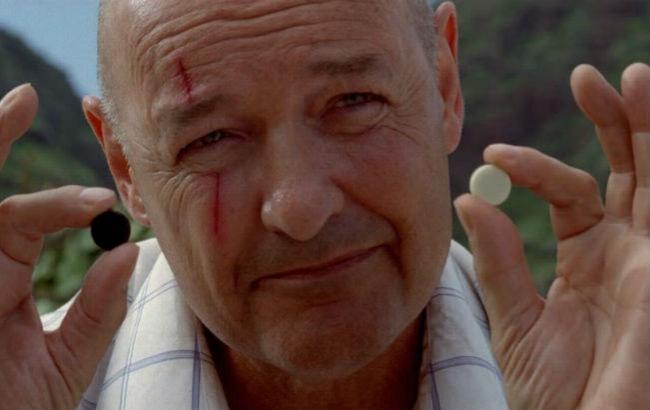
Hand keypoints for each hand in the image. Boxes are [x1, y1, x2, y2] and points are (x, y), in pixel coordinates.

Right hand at [0, 84, 138, 409]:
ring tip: (16, 103)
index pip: (26, 223)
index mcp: (1, 281)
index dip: (63, 204)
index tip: (105, 199)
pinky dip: (14, 211)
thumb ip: (97, 310)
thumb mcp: (66, 360)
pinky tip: (3, 132)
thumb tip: (130, 252)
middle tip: (24, 96)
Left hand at [454, 63, 649, 409]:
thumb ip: (499, 260)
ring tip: (635, 75)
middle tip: (587, 75)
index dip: (535, 167)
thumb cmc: (556, 392)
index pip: (570, 190)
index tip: (491, 155)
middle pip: (628, 169)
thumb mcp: (517, 319)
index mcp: (589, 256)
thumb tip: (470, 199)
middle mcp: (628, 249)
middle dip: (614, 121)